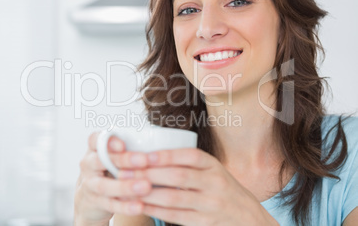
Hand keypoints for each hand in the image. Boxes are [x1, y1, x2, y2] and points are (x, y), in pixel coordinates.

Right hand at [74, 132, 152, 225]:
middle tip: (144, 161)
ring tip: (146, 186)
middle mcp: (89, 165)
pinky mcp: (96, 202)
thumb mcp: (114, 155)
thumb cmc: (109, 168)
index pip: (95, 139)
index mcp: (94, 149)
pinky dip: (125, 206)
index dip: (108, 141)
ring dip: (126, 186)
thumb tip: (160, 143)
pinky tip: (139, 206)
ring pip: (104, 185)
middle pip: (100, 160)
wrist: (90, 197)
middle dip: (123, 160)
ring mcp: (90, 184)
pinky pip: (110, 204)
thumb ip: (129, 148)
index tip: (123, 144)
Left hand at [118, 148, 277, 225]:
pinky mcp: (205, 222)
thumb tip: (151, 154)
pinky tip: (141, 205)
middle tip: (126, 171)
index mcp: (213, 165)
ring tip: (128, 189)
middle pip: (179, 177)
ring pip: (175, 198)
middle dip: (150, 174)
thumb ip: (188, 163)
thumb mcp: (211, 169)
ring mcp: (211, 204)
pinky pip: (176, 216)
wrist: (247, 215)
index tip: (144, 155)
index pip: (190, 156)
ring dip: (149, 194)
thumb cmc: (220, 187)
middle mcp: (215, 182)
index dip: (166, 155)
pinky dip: (157, 211)